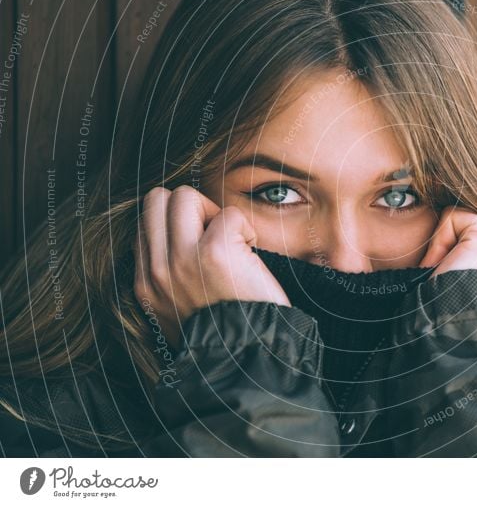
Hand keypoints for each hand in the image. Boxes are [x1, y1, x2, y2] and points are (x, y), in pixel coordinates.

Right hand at [133, 185, 289, 346]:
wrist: (249, 361)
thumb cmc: (228, 333)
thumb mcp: (179, 310)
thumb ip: (170, 275)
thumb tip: (180, 233)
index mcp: (146, 285)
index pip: (145, 223)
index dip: (178, 224)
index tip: (201, 245)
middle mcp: (157, 272)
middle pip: (156, 199)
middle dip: (191, 208)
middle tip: (216, 237)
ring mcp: (182, 261)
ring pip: (184, 196)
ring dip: (214, 213)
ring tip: (232, 244)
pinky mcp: (215, 253)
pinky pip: (229, 214)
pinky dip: (246, 229)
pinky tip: (250, 257)